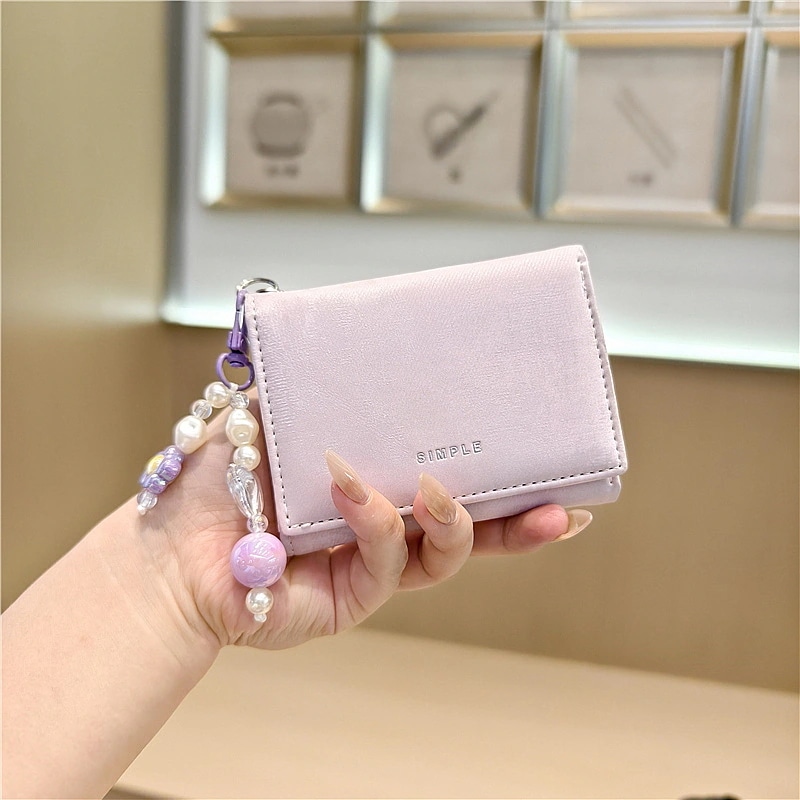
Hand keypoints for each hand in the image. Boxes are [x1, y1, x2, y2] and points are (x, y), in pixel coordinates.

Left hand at [136, 404, 591, 651]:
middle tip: (563, 506)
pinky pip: (386, 561)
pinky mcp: (352, 598)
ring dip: (453, 519)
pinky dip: (376, 520)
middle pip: (471, 530)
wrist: (170, 546)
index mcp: (379, 485)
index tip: (551, 466)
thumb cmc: (221, 479)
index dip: (503, 479)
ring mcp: (372, 566)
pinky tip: (352, 489)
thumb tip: (352, 327)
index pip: (453, 481)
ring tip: (435, 488)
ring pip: (444, 555)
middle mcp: (386, 528)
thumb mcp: (275, 410)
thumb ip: (318, 380)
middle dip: (521, 522)